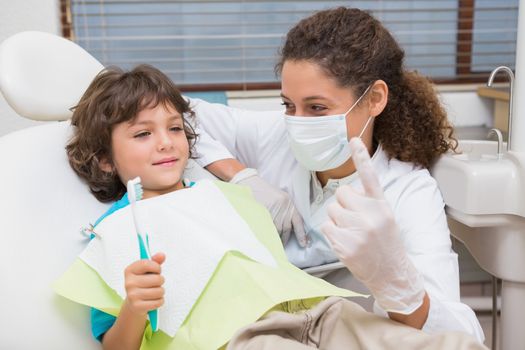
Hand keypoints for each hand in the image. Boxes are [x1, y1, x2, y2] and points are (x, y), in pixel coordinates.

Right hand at [124, 252, 165, 316]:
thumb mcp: (147, 270)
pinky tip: (153, 300)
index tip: (157, 270)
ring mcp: (132, 295)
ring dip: (161, 292)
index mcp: (129, 270)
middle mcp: (129, 282)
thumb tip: (162, 255)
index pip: (146, 264)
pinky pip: (158, 302)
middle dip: (161, 281)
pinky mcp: (137, 306)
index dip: (157, 267)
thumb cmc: (142, 283)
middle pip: (157, 279)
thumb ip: (155, 261)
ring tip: (154, 292)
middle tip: (155, 283)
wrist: (134, 303)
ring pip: (159, 291)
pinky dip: (159, 301)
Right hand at [231, 168, 307, 246]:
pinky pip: (267, 227)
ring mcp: (274, 209)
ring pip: (277, 229)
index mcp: (289, 203)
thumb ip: (283, 211)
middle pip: (286, 228)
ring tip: (272, 244)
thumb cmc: (263, 192)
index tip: (303, 244)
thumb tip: (284, 230)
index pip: (298, 221)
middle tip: (281, 247)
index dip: (301, 234)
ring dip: (275, 238)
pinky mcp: (264, 211)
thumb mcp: (278, 199)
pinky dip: (266, 233)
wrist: (249, 182)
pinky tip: (265, 238)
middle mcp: (284, 206)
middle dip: (284, 239)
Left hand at [321, 138, 424, 313]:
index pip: (370, 176)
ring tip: (351, 232)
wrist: (392, 273)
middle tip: (355, 220)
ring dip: (337, 219)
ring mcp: (358, 230)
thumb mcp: (385, 217)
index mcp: (382, 205)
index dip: (360, 156)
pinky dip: (332, 233)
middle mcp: (371, 214)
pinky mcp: (346, 244)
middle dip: (344, 204)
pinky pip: (326, 226)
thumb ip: (368, 202)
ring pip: (332, 210)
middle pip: (341, 193)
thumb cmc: (385, 243)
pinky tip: (345, 241)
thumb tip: (346, 193)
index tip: (352, 139)